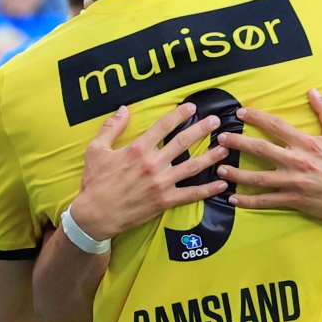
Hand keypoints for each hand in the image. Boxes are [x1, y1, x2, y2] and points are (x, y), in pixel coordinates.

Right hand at [71, 104, 227, 240]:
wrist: (95, 215)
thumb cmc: (95, 182)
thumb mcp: (96, 150)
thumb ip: (111, 128)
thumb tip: (123, 109)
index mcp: (137, 149)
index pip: (163, 126)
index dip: (179, 114)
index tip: (193, 107)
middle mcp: (153, 164)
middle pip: (183, 142)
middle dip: (202, 129)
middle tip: (216, 121)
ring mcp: (161, 183)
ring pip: (192, 166)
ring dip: (211, 156)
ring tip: (226, 148)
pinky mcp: (165, 200)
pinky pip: (191, 194)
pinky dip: (208, 189)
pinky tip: (222, 184)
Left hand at [215, 88, 321, 222]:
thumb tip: (313, 91)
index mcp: (308, 143)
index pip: (276, 126)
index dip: (257, 117)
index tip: (241, 112)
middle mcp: (298, 161)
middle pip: (261, 149)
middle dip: (238, 142)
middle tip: (220, 138)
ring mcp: (294, 183)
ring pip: (258, 177)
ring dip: (236, 173)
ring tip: (220, 167)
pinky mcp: (294, 200)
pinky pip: (266, 201)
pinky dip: (248, 201)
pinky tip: (232, 198)